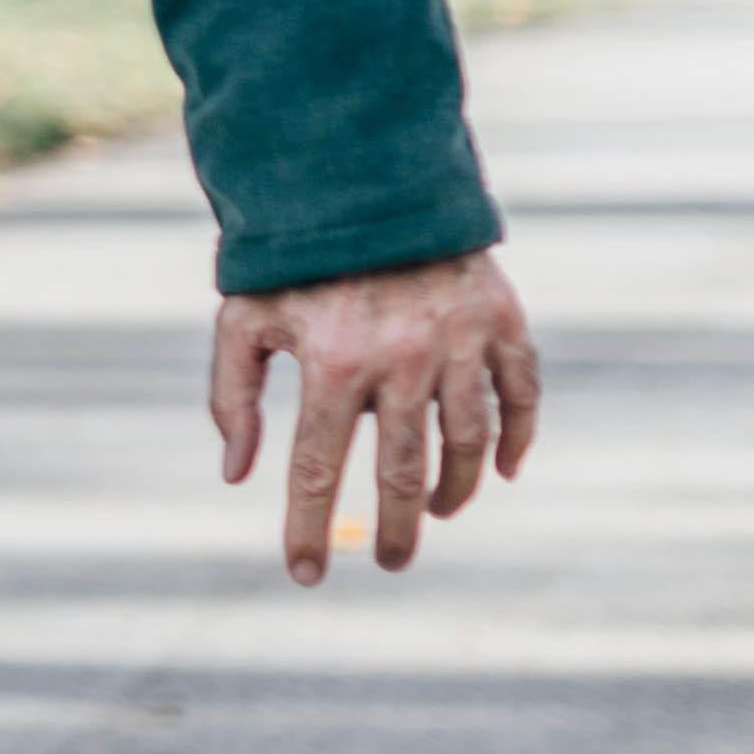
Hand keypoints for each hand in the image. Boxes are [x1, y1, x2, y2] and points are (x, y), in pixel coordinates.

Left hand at [206, 248, 540, 584]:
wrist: (365, 177)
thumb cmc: (294, 258)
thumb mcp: (241, 318)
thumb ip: (232, 395)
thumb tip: (236, 473)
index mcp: (332, 363)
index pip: (319, 471)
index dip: (309, 529)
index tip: (306, 576)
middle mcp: (400, 359)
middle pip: (403, 472)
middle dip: (394, 529)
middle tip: (389, 562)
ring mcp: (458, 341)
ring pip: (467, 442)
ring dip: (454, 489)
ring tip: (434, 511)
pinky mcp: (501, 319)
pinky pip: (521, 394)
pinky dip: (516, 437)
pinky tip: (501, 470)